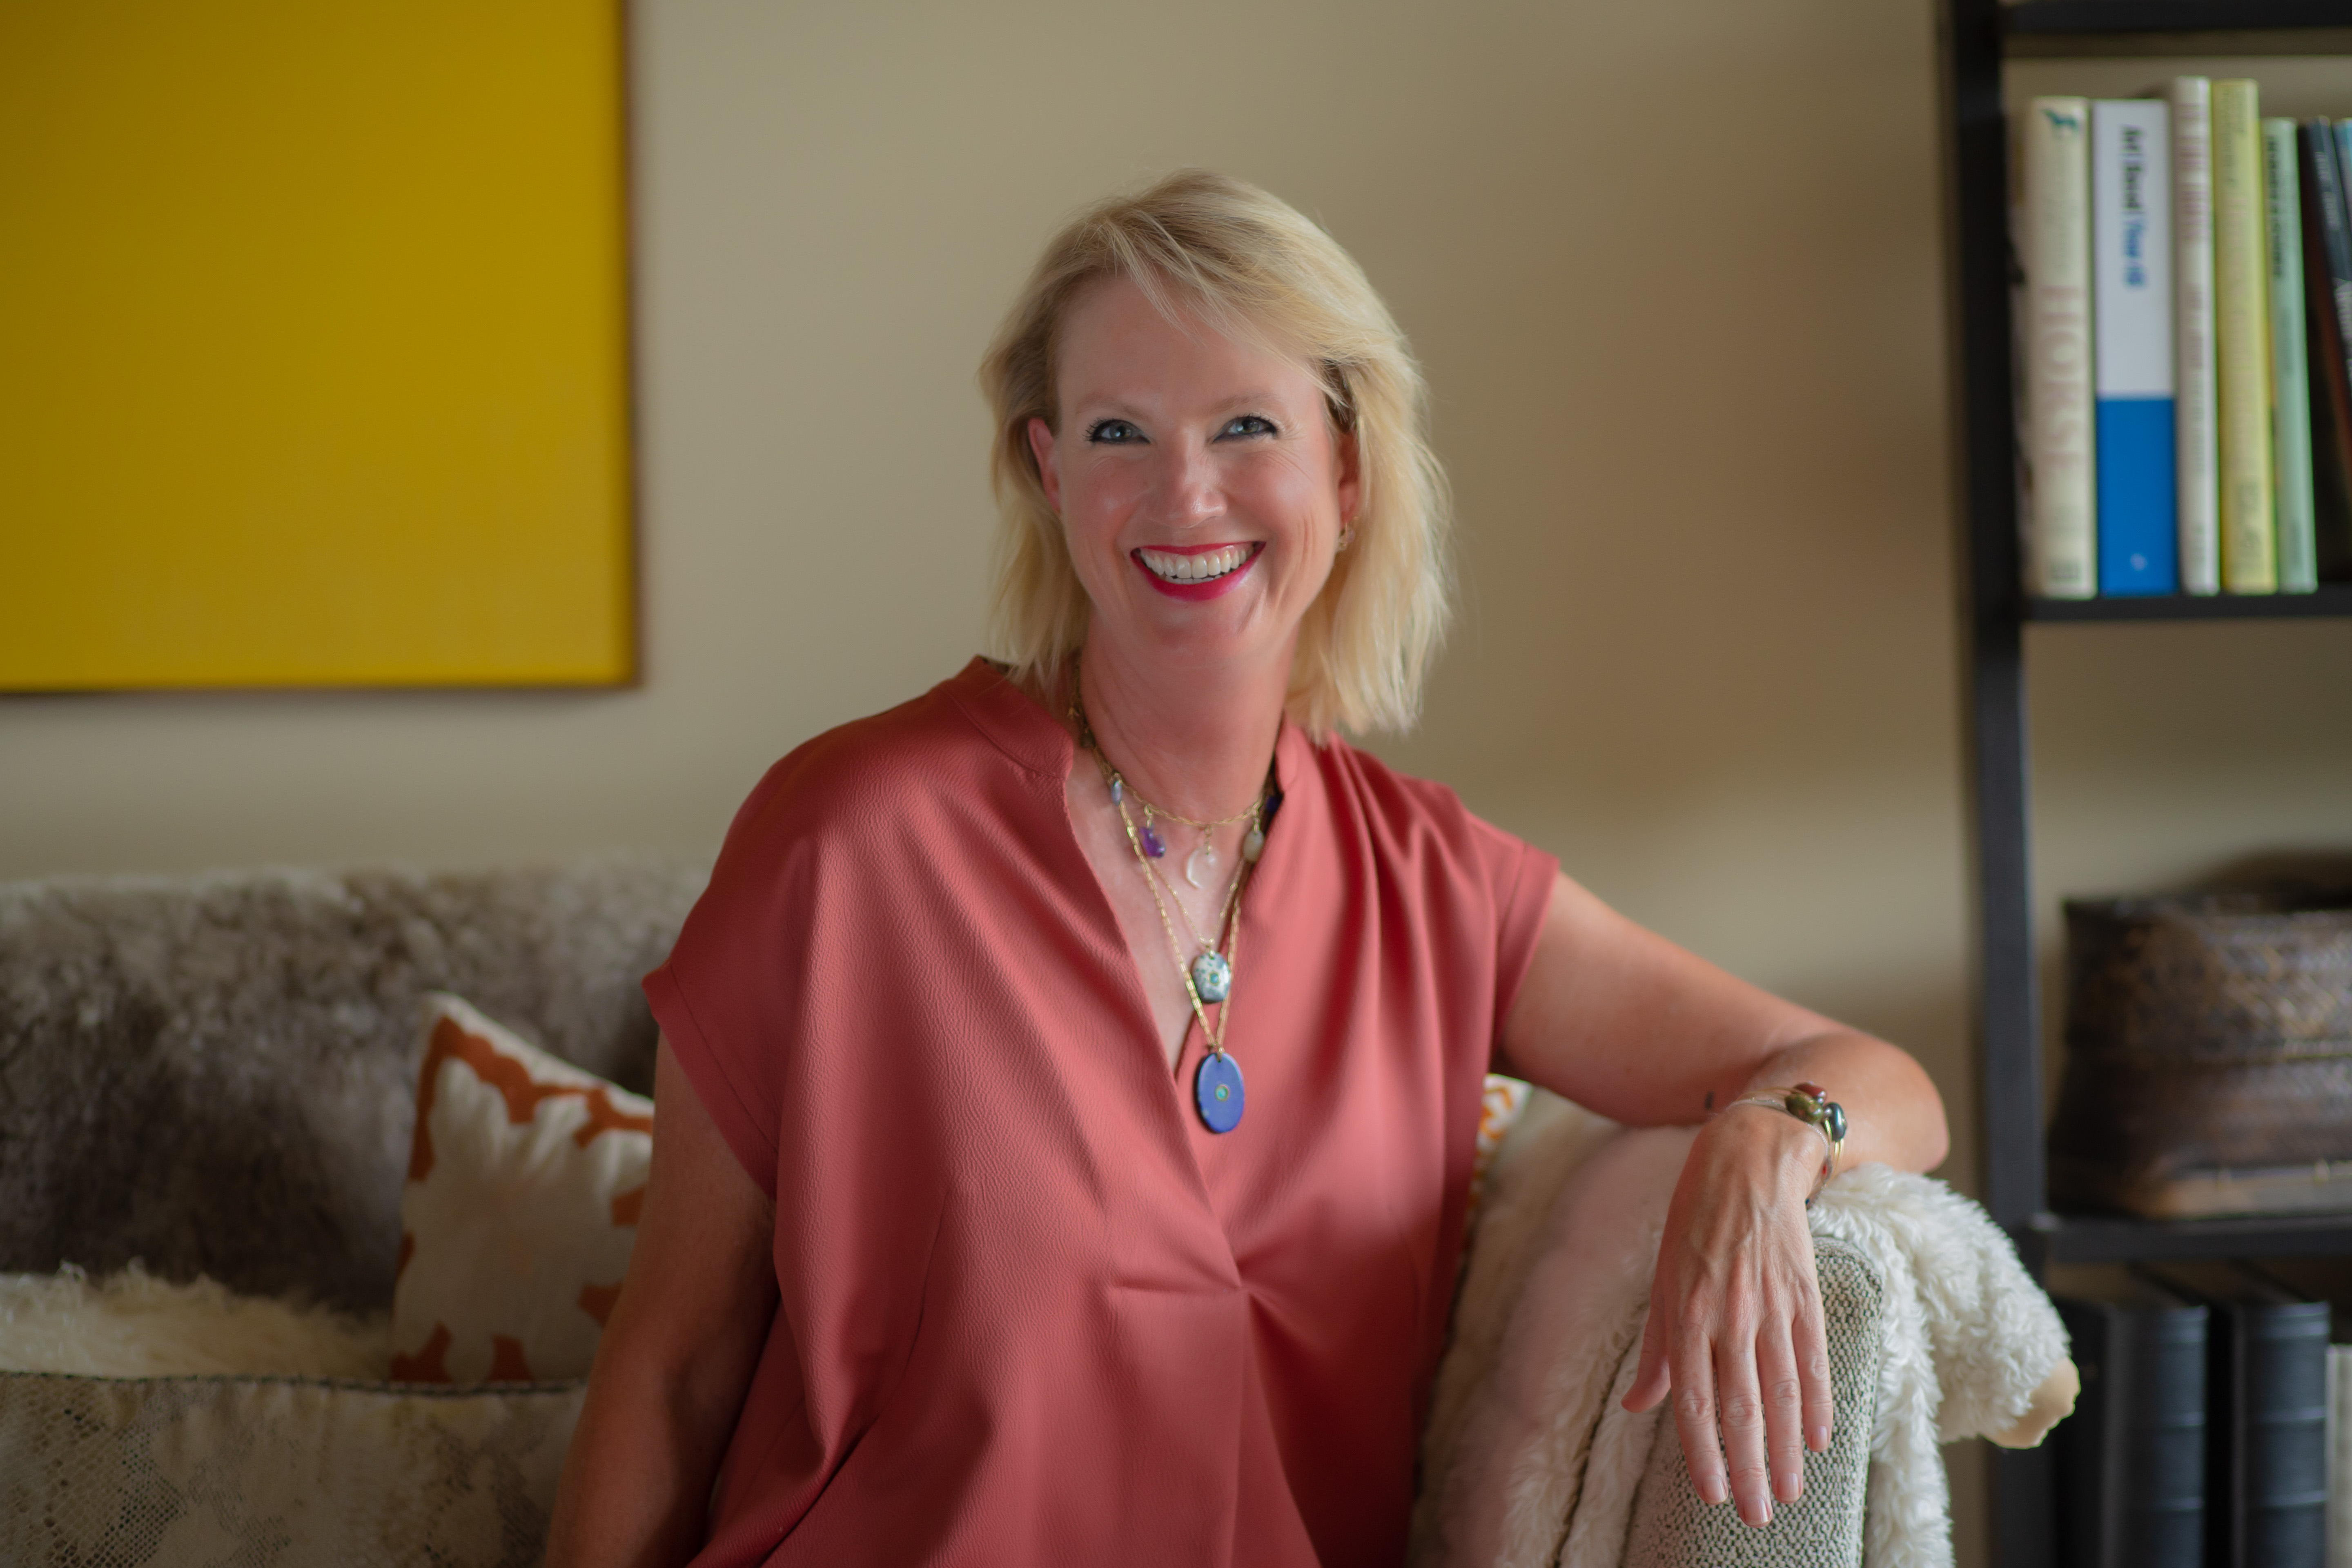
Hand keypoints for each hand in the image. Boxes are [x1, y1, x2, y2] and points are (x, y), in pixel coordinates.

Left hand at [1620, 1105, 1830, 1527]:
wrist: (1748, 1160)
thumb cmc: (1694, 1223)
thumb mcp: (1662, 1280)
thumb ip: (1656, 1350)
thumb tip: (1640, 1407)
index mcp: (1686, 1313)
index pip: (1695, 1400)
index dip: (1705, 1451)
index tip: (1712, 1494)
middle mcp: (1728, 1315)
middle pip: (1742, 1407)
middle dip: (1749, 1468)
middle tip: (1756, 1516)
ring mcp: (1771, 1306)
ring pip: (1781, 1393)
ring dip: (1786, 1449)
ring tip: (1789, 1493)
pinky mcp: (1805, 1294)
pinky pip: (1812, 1359)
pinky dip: (1818, 1402)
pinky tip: (1820, 1440)